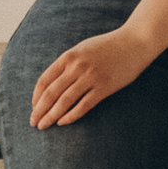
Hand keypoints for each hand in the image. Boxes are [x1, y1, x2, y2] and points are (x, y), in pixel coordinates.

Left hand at [27, 28, 152, 128]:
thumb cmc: (107, 46)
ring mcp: (90, 77)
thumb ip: (68, 63)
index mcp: (68, 57)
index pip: (44, 80)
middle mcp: (76, 67)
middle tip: (33, 122)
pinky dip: (71, 116)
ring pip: (64, 101)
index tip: (33, 107)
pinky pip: (83, 105)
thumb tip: (53, 82)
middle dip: (40, 110)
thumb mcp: (82, 49)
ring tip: (44, 126)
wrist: (134, 43)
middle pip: (51, 93)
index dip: (36, 96)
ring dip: (51, 116)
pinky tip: (62, 122)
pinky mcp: (104, 88)